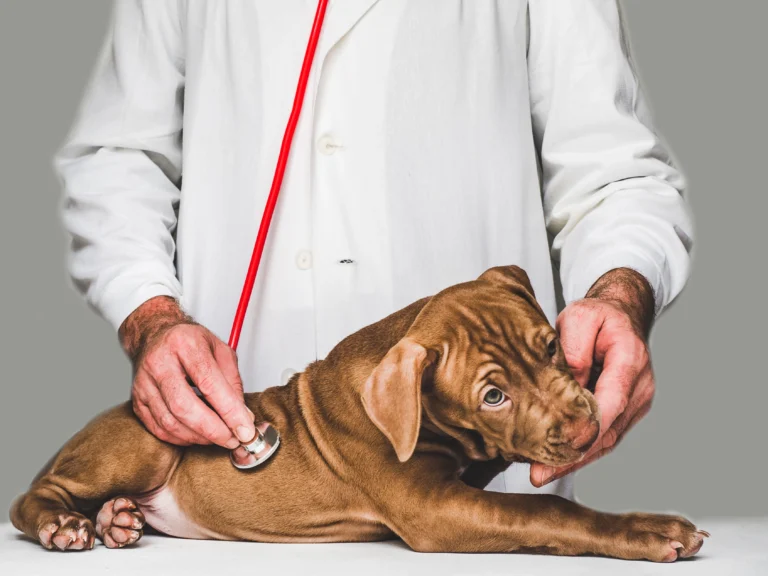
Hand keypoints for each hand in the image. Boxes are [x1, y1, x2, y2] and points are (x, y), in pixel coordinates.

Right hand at [119, 296, 255, 447]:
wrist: (156, 335)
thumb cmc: (190, 342)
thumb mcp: (220, 350)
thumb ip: (233, 382)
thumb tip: (243, 416)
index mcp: (184, 344)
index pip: (209, 383)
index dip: (229, 411)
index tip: (245, 430)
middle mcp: (159, 363)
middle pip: (184, 406)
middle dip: (213, 430)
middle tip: (233, 439)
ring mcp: (143, 383)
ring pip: (170, 422)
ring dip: (199, 437)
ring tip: (219, 438)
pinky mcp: (137, 401)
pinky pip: (158, 428)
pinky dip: (181, 438)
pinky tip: (197, 435)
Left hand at [531, 268, 655, 486]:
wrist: (620, 315)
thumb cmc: (600, 316)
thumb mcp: (581, 318)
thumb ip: (574, 348)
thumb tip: (568, 383)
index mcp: (630, 361)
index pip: (612, 402)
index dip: (587, 430)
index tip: (561, 447)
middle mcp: (639, 387)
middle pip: (608, 430)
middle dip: (574, 455)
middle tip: (540, 473)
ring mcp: (635, 403)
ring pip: (606, 439)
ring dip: (575, 459)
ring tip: (542, 473)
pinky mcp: (625, 412)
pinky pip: (604, 436)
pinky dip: (581, 451)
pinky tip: (556, 463)